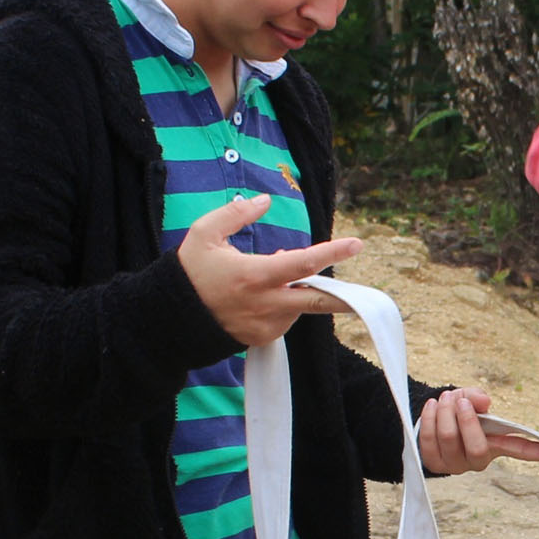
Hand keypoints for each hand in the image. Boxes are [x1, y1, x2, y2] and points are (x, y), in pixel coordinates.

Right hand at [180, 194, 359, 346]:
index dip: (332, 252)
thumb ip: (236, 213)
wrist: (171, 318)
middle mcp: (265, 304)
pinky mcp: (262, 337)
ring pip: (298, 304)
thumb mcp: (204, 233)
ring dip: (296, 287)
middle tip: (367, 292)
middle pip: (316, 300)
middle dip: (345, 297)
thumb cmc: (188, 271)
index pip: (302, 263)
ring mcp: (265, 324)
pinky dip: (283, 303)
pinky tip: (260, 294)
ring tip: (269, 272)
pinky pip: (285, 318)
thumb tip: (266, 201)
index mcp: (253, 275)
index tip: (356, 243)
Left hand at [415, 388, 538, 473]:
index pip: (518, 449)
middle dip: (466, 420)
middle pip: (477, 448)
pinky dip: (429, 418)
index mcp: (494, 445)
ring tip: (445, 399)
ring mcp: (455, 465)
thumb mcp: (470, 398)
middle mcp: (477, 460)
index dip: (536, 452)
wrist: (431, 418)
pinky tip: (432, 407)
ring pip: (450, 439)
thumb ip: (476, 397)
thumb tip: (483, 404)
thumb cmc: (456, 410)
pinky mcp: (434, 463)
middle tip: (459, 401)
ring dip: (445, 413)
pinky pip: (429, 440)